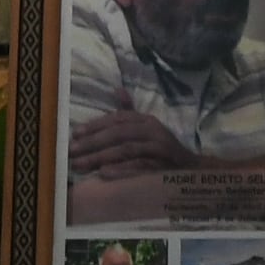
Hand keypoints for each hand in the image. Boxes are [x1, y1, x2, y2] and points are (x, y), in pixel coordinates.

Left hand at [67, 110, 194, 179]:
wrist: (193, 170)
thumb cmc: (163, 149)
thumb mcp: (148, 128)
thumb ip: (130, 112)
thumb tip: (117, 90)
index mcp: (147, 121)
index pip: (118, 119)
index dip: (96, 125)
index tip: (75, 133)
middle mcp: (153, 131)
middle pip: (119, 133)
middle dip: (93, 142)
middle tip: (71, 151)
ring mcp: (159, 149)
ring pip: (126, 150)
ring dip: (101, 157)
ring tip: (80, 164)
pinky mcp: (162, 167)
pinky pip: (139, 167)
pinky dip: (121, 170)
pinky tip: (104, 174)